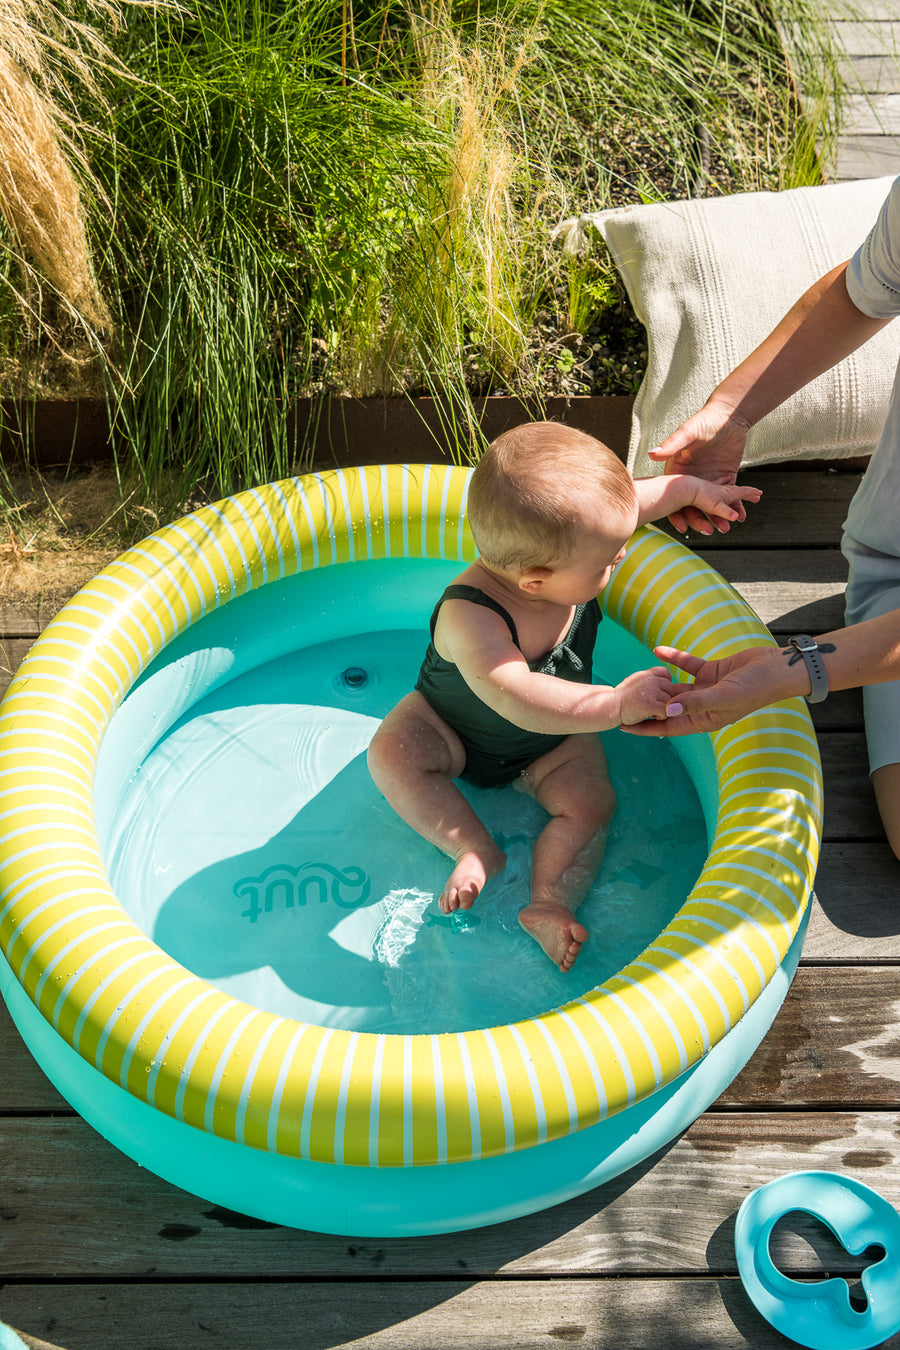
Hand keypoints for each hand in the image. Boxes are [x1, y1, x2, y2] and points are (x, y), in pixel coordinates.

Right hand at [616, 666, 684, 725]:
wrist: (610, 707)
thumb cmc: (621, 698)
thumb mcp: (634, 681)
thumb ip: (648, 680)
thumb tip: (663, 682)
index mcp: (646, 674)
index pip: (665, 673)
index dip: (665, 684)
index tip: (657, 692)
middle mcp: (650, 680)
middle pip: (669, 688)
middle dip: (664, 698)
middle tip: (651, 704)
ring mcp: (651, 692)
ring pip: (669, 701)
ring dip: (662, 708)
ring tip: (648, 711)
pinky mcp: (651, 705)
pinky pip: (666, 711)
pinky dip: (660, 717)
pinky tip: (650, 716)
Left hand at [622, 644, 787, 735]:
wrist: (777, 668)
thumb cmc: (756, 688)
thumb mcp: (724, 697)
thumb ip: (696, 702)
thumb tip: (670, 710)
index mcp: (705, 719)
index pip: (669, 726)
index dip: (647, 727)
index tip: (625, 726)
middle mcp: (703, 706)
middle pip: (668, 708)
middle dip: (648, 705)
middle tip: (623, 700)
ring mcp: (706, 688)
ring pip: (675, 686)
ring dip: (658, 682)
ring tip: (636, 678)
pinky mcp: (711, 671)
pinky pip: (687, 665)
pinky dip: (673, 658)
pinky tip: (657, 650)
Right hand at [650, 401, 749, 532]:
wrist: (728, 415)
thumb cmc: (704, 420)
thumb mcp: (688, 432)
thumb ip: (672, 444)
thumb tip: (652, 454)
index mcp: (677, 470)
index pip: (673, 497)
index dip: (676, 513)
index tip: (681, 527)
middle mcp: (691, 478)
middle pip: (693, 505)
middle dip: (701, 520)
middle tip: (710, 531)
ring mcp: (708, 479)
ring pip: (711, 503)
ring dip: (719, 516)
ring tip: (727, 527)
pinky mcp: (725, 477)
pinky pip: (729, 496)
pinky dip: (735, 506)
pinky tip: (741, 516)